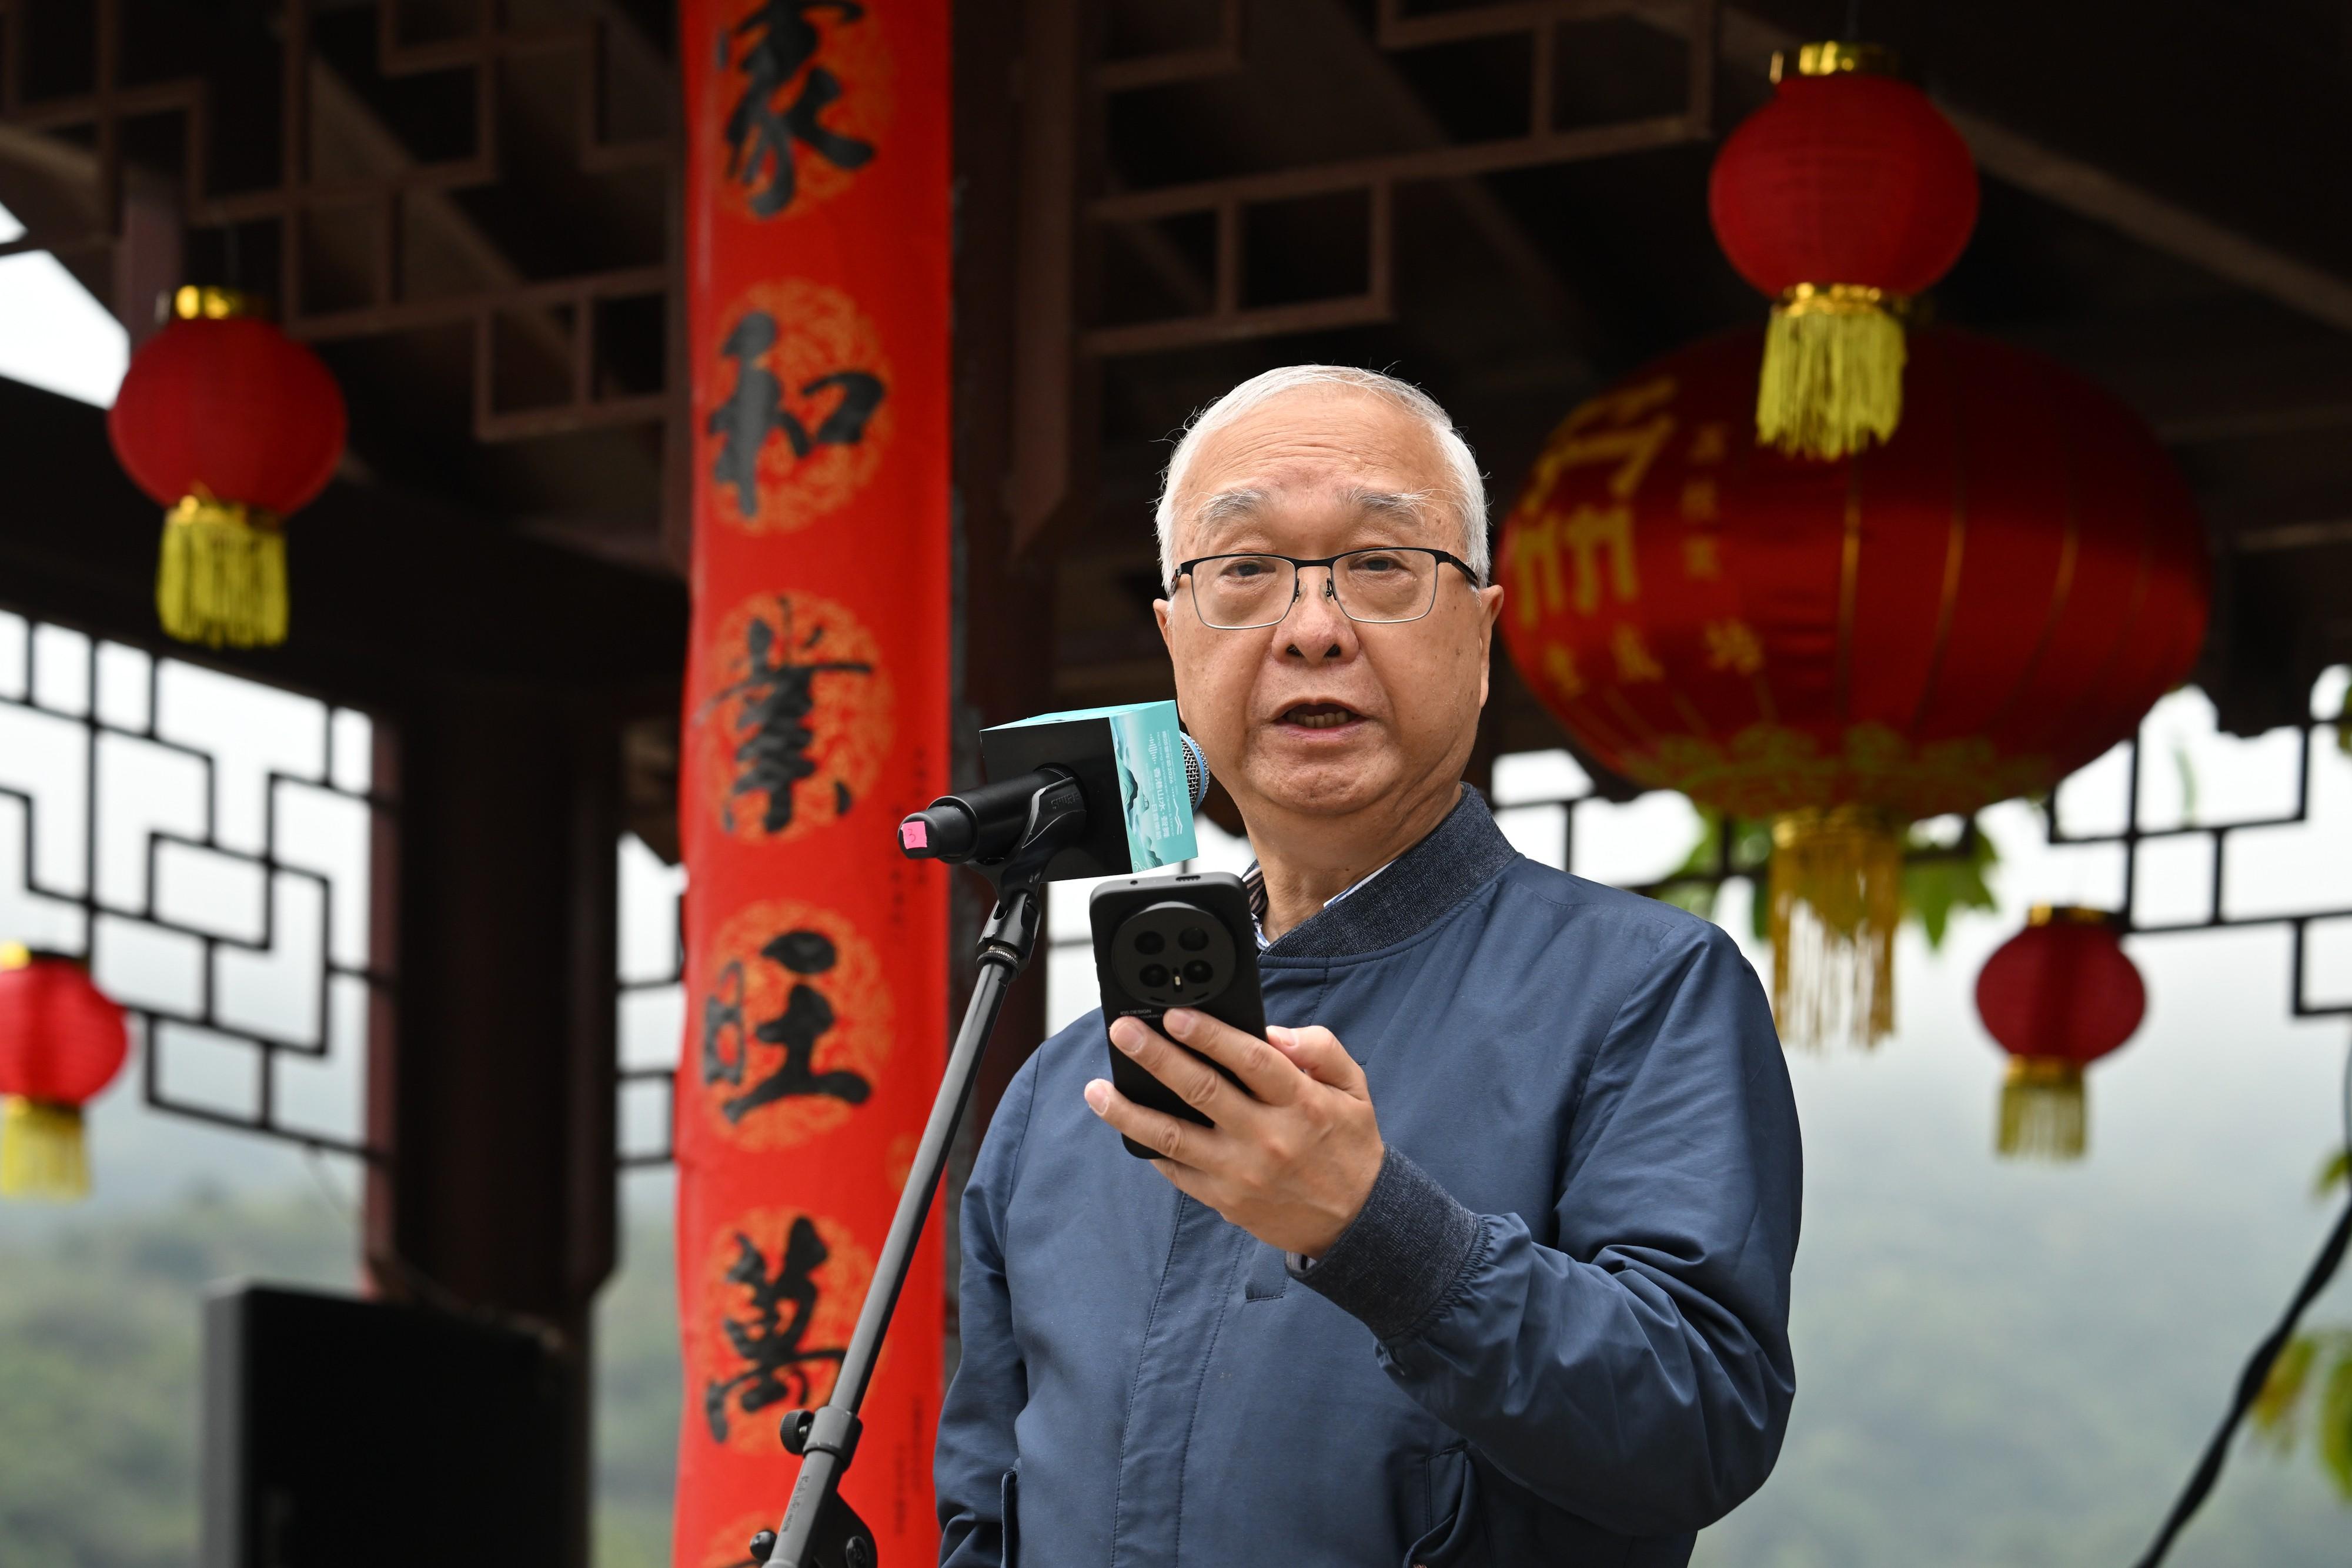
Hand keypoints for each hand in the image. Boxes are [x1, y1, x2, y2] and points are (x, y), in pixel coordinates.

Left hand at [1085, 1009, 1383, 1258]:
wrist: (1354, 1221)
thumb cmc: (1349, 1145)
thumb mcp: (1353, 1088)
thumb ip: (1319, 1050)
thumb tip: (1273, 1033)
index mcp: (1301, 1103)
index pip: (1251, 1060)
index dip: (1210, 1035)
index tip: (1175, 1014)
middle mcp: (1267, 1138)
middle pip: (1202, 1092)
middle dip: (1157, 1058)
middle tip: (1123, 1032)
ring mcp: (1241, 1173)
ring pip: (1173, 1137)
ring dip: (1129, 1111)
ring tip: (1096, 1089)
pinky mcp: (1224, 1200)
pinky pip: (1176, 1171)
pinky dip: (1148, 1148)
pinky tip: (1126, 1126)